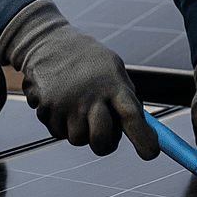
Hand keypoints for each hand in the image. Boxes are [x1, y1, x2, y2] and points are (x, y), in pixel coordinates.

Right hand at [0, 0, 158, 158]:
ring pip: (78, 140)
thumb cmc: (89, 62)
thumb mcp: (114, 72)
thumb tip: (144, 134)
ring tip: (79, 106)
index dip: (143, 138)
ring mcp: (66, 103)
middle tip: (105, 134)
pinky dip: (62, 124)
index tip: (150, 153)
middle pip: (102, 140)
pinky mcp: (46, 109)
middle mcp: (89, 95)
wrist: (49, 43)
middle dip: (105, 144)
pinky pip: (58, 133)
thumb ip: (126, 101)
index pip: (131, 115)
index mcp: (112, 84)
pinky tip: (62, 103)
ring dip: (81, 131)